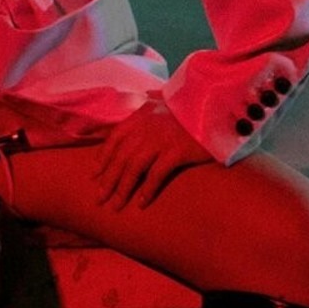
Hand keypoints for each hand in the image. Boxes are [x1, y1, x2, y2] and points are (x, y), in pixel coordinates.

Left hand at [92, 100, 213, 210]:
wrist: (213, 105)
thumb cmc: (189, 106)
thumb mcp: (163, 101)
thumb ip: (149, 106)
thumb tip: (143, 102)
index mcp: (139, 117)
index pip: (114, 139)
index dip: (103, 158)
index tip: (94, 174)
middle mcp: (145, 128)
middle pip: (120, 158)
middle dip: (108, 180)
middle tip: (99, 199)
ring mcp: (159, 140)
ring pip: (133, 168)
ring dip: (122, 189)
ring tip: (115, 206)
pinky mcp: (176, 152)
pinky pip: (156, 174)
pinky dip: (147, 190)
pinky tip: (141, 204)